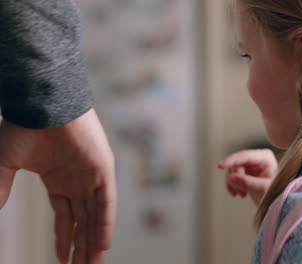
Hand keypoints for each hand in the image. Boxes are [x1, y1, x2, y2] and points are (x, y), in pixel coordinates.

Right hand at [0, 108, 116, 263]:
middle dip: (80, 245)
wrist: (43, 104)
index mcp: (58, 180)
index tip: (63, 260)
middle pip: (82, 220)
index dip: (64, 238)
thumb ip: (1, 188)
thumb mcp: (6, 164)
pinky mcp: (103, 170)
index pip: (65, 216)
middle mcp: (77, 180)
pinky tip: (103, 244)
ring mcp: (92, 175)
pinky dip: (105, 223)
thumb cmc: (25, 127)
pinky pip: (107, 202)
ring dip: (94, 240)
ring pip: (95, 215)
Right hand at [218, 149, 276, 205]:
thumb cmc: (277, 194)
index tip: (221, 166)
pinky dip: (231, 186)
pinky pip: (231, 176)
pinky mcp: (244, 173)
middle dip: (235, 178)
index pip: (245, 156)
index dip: (232, 160)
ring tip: (242, 195)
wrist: (277, 203)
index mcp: (265, 157)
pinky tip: (237, 194)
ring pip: (232, 170)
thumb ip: (249, 183)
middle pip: (237, 163)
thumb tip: (231, 177)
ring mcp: (249, 165)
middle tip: (241, 192)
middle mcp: (256, 158)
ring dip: (233, 184)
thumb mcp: (264, 189)